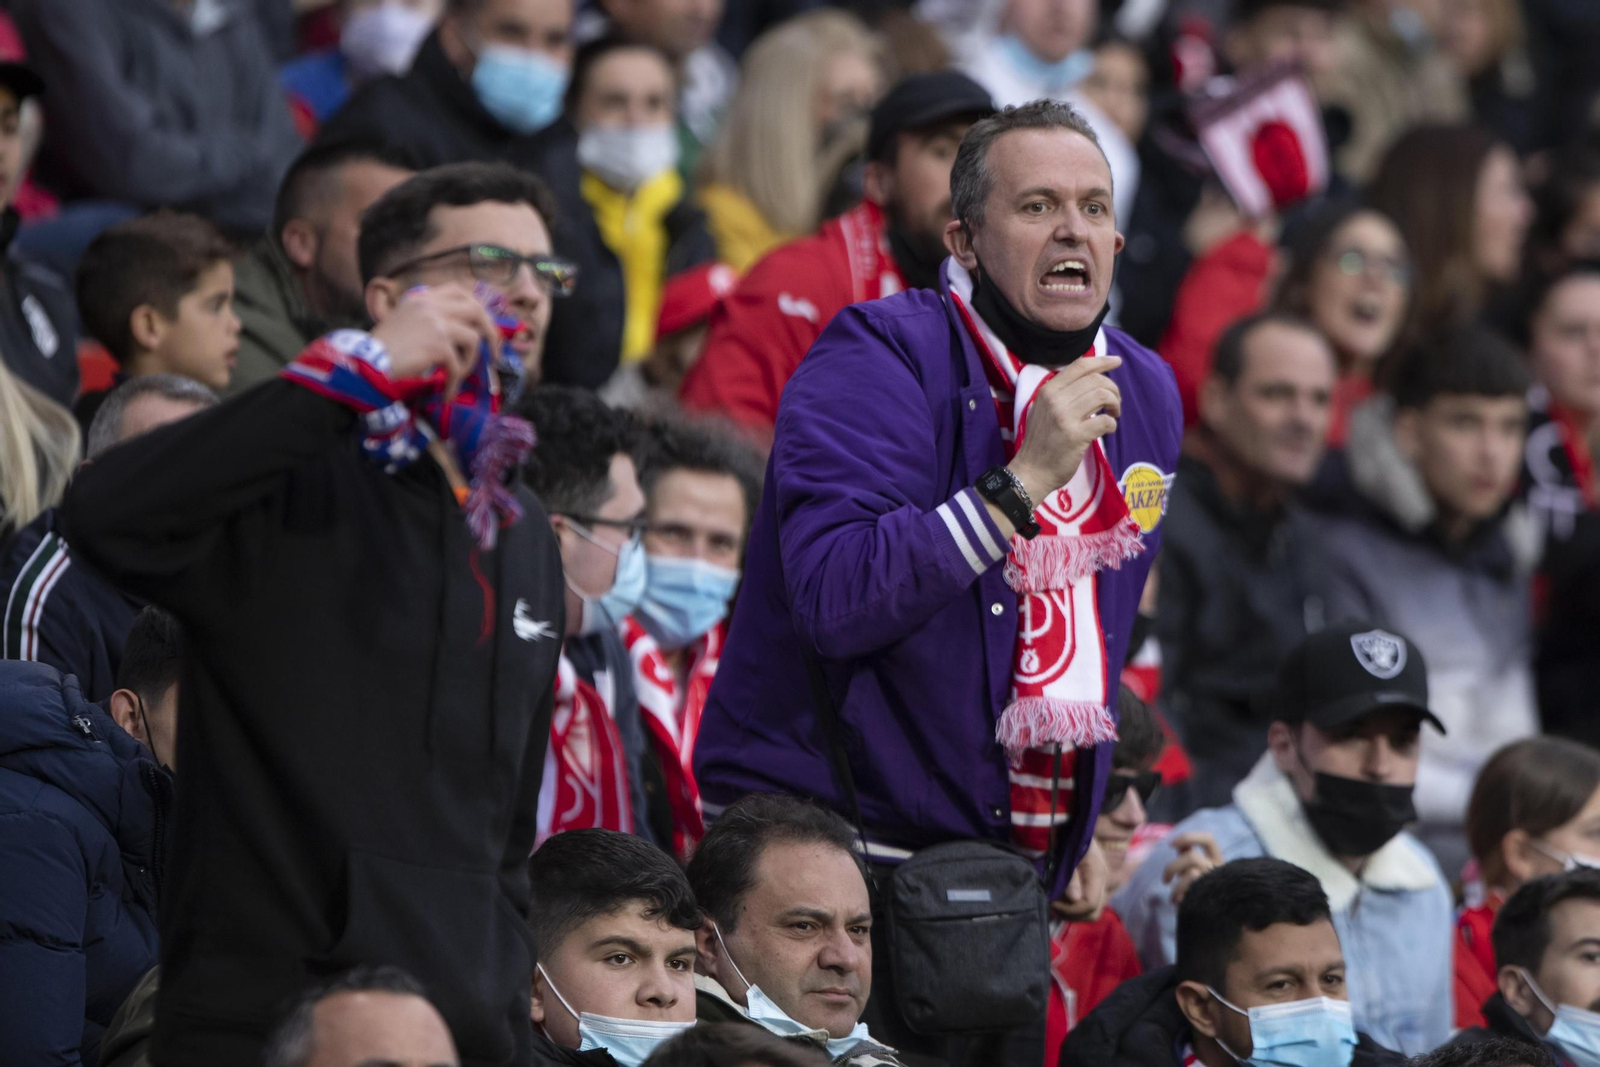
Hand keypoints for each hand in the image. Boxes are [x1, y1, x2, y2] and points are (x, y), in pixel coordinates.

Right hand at [370, 283, 500, 397]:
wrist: (366, 363)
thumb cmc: (382, 349)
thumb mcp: (403, 321)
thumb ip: (428, 319)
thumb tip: (463, 332)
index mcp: (421, 297)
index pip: (459, 290)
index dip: (476, 307)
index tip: (482, 325)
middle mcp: (430, 304)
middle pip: (476, 309)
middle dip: (491, 332)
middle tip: (494, 353)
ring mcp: (436, 322)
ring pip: (474, 338)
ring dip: (471, 361)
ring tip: (458, 375)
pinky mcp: (438, 344)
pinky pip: (459, 364)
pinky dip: (455, 380)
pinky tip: (446, 392)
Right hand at [1008, 355, 1122, 505]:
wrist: (1031, 471)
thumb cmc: (1041, 441)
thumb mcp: (1043, 410)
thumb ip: (1061, 394)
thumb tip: (1090, 380)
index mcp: (1048, 390)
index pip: (1079, 366)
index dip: (1101, 361)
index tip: (1116, 361)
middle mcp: (1056, 400)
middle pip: (1095, 380)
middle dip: (1112, 388)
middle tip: (1114, 403)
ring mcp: (1065, 417)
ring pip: (1102, 396)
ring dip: (1114, 404)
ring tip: (1113, 414)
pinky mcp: (1076, 435)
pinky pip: (1104, 421)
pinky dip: (1111, 423)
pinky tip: (1108, 429)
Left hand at [1052, 837, 1108, 922]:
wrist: (1070, 823)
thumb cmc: (1065, 836)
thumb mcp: (1066, 854)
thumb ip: (1071, 876)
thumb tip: (1074, 898)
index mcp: (1097, 873)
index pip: (1089, 904)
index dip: (1070, 909)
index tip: (1052, 901)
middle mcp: (1102, 881)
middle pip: (1093, 912)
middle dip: (1072, 914)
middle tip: (1054, 905)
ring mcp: (1099, 883)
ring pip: (1092, 911)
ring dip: (1073, 912)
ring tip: (1056, 902)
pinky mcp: (1093, 883)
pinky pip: (1088, 903)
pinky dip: (1075, 907)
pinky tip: (1061, 899)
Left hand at [1162, 832, 1222, 905]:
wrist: (1214, 922)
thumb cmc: (1201, 894)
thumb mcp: (1196, 872)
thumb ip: (1188, 859)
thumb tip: (1178, 846)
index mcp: (1217, 860)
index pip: (1208, 839)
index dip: (1188, 837)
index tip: (1171, 845)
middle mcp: (1220, 870)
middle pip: (1192, 857)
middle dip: (1172, 867)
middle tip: (1165, 881)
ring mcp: (1217, 883)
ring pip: (1192, 873)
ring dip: (1176, 886)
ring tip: (1172, 898)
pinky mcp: (1211, 897)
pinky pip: (1190, 890)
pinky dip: (1178, 894)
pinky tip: (1177, 903)